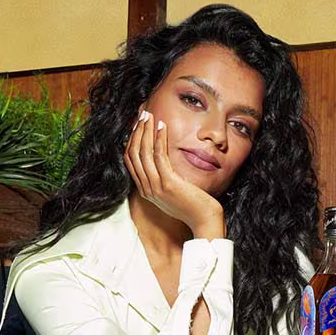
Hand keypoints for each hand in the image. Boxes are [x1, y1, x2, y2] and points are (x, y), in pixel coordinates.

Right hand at [124, 110, 225, 238]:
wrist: (205, 221)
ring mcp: (156, 187)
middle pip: (133, 154)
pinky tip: (162, 127)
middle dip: (136, 131)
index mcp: (146, 190)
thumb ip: (165, 178)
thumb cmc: (194, 205)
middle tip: (142, 114)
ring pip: (142, 153)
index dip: (132, 140)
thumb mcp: (174, 191)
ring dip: (145, 131)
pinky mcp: (168, 184)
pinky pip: (159, 157)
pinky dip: (159, 139)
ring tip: (149, 115)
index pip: (130, 161)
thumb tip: (164, 161)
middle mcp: (147, 189)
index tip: (137, 124)